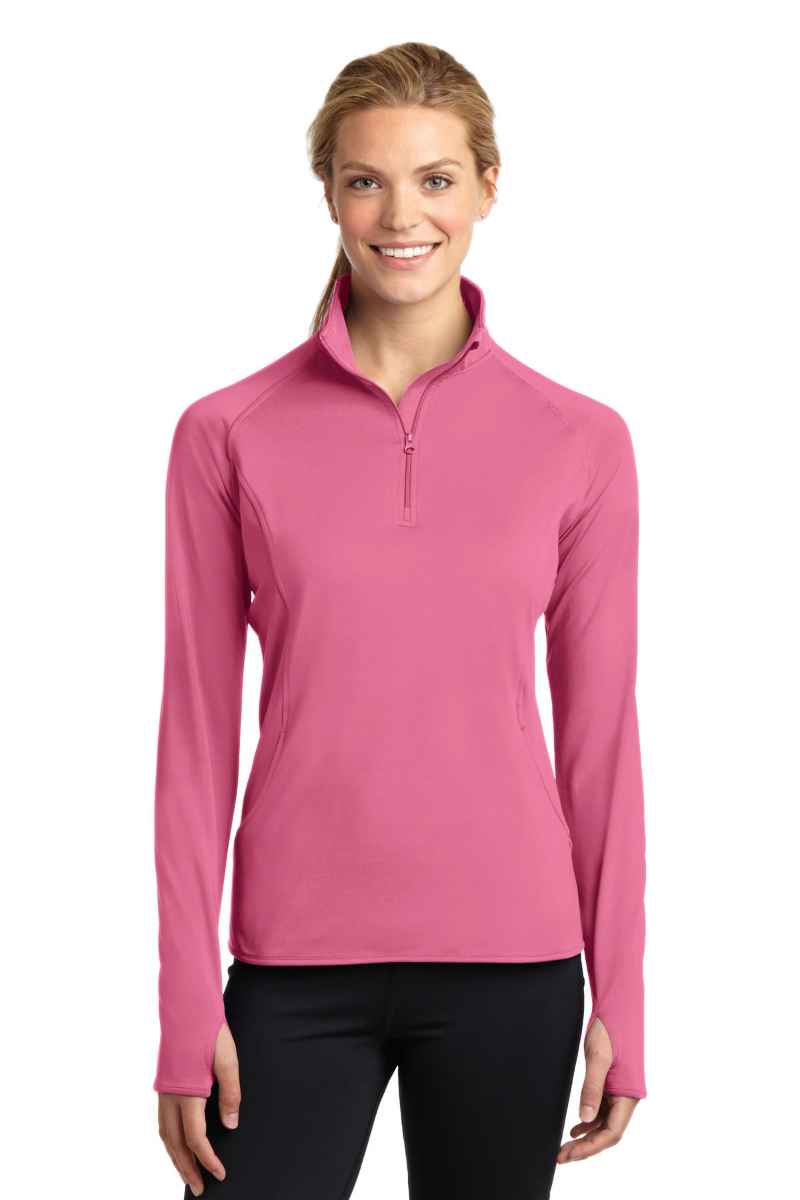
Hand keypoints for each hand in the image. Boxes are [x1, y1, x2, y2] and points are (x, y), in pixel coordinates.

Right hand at [157, 1021, 240, 1195]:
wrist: (187, 1008)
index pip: (195, 1138)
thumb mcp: (227, 1060)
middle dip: (187, 1168)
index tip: (220, 1174)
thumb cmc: (209, 1032)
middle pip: (175, 1144)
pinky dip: (170, 1140)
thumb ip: (230, 1094)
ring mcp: (164, 1092)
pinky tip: (178, 1144)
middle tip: (200, 1188)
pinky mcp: (164, 1085)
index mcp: (187, 1092)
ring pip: (166, 1135)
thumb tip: (230, 1126)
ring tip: (188, 1174)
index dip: (208, 1159)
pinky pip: (163, 1122)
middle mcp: (171, 1096)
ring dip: (176, 1157)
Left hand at [557, 1016, 638, 1162]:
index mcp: (628, 1095)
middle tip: (561, 1156)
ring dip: (586, 1137)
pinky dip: (589, 1121)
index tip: (568, 1154)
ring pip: (605, 1124)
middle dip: (585, 1146)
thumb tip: (584, 1120)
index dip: (590, 1147)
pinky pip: (603, 1110)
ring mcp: (620, 1092)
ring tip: (565, 1147)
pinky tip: (575, 1128)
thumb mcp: (598, 1058)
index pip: (611, 1133)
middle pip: (607, 1132)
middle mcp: (627, 1098)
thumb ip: (592, 1089)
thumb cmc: (610, 1029)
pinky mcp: (613, 1084)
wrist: (618, 1006)